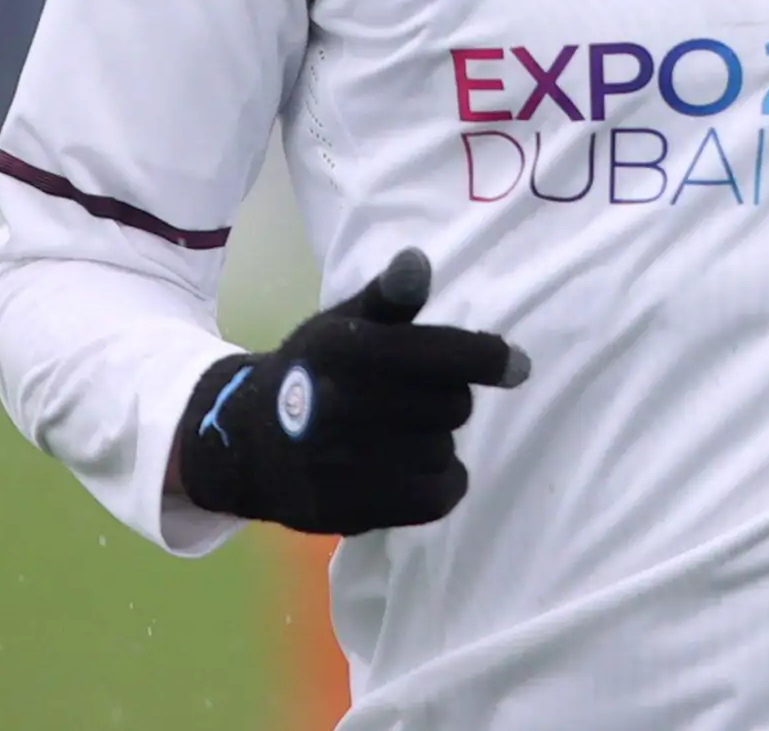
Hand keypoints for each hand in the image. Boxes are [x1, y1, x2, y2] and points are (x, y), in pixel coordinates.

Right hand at [172, 248, 528, 535]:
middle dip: (447, 399)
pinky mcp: (352, 507)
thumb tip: (419, 261)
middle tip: (415, 399)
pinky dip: (440, 483)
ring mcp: (344, 461)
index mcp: (345, 347)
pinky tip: (418, 469)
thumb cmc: (312, 372)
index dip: (487, 358)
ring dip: (435, 442)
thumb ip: (388, 297)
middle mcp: (342, 403)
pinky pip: (435, 496)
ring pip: (444, 450)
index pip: (439, 354)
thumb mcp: (342, 324)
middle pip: (453, 405)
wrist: (250, 442)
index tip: (518, 367)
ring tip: (399, 435)